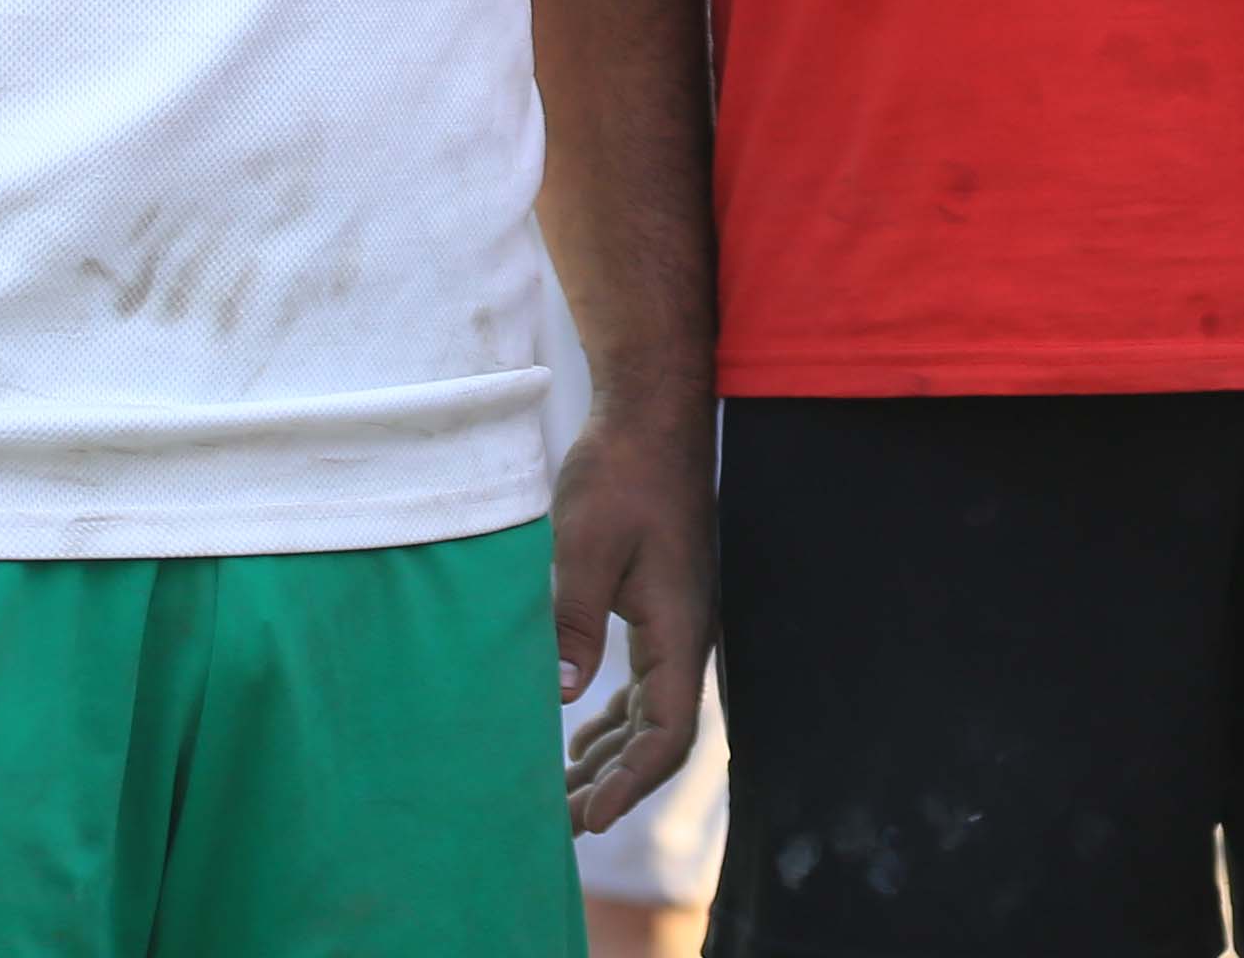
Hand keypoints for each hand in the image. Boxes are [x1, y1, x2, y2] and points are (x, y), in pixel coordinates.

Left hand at [553, 407, 716, 836]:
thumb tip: (562, 696)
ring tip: (561, 796)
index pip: (669, 731)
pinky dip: (613, 722)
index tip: (588, 818)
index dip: (632, 782)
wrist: (648, 418)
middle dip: (613, 785)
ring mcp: (676, 623)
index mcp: (680, 627)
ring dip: (611, 757)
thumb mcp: (585, 545)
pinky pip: (644, 686)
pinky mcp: (659, 608)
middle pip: (660, 735)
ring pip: (652, 714)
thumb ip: (573, 620)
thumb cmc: (619, 474)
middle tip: (556, 825)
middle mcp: (687, 635)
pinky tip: (579, 739)